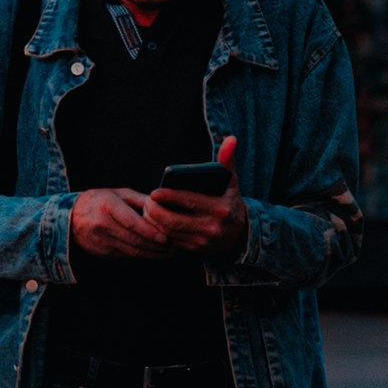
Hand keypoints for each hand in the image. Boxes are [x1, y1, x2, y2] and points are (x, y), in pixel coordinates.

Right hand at [68, 183, 173, 257]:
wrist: (70, 217)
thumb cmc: (99, 201)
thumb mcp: (118, 194)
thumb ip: (141, 200)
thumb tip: (164, 206)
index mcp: (107, 206)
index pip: (132, 222)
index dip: (150, 232)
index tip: (166, 237)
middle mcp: (102, 225)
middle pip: (134, 240)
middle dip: (157, 246)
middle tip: (174, 247)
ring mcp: (101, 241)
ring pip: (132, 251)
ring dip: (152, 254)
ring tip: (168, 252)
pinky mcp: (102, 252)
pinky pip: (126, 255)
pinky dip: (142, 255)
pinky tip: (153, 253)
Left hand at [150, 139, 246, 255]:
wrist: (241, 232)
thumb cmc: (230, 199)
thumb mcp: (231, 180)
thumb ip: (227, 159)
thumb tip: (230, 138)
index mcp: (220, 207)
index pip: (190, 201)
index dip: (170, 197)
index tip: (155, 192)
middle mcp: (212, 226)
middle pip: (176, 221)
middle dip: (157, 212)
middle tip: (146, 202)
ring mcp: (204, 241)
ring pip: (172, 233)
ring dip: (156, 223)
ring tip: (146, 210)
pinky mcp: (197, 249)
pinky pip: (174, 242)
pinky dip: (161, 232)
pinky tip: (153, 222)